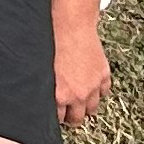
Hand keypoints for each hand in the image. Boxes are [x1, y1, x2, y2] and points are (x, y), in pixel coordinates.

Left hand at [53, 6, 108, 129]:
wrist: (70, 24)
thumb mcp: (41, 69)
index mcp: (59, 95)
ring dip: (85, 105)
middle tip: (65, 108)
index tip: (52, 112)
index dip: (53, 116)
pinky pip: (103, 93)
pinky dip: (97, 91)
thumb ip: (43, 87)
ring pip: (92, 109)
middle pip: (76, 119)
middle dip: (70, 115)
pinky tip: (89, 84)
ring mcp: (93, 87)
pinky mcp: (103, 76)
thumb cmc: (51, 42)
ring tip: (77, 98)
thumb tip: (39, 99)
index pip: (57, 119)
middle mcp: (77, 95)